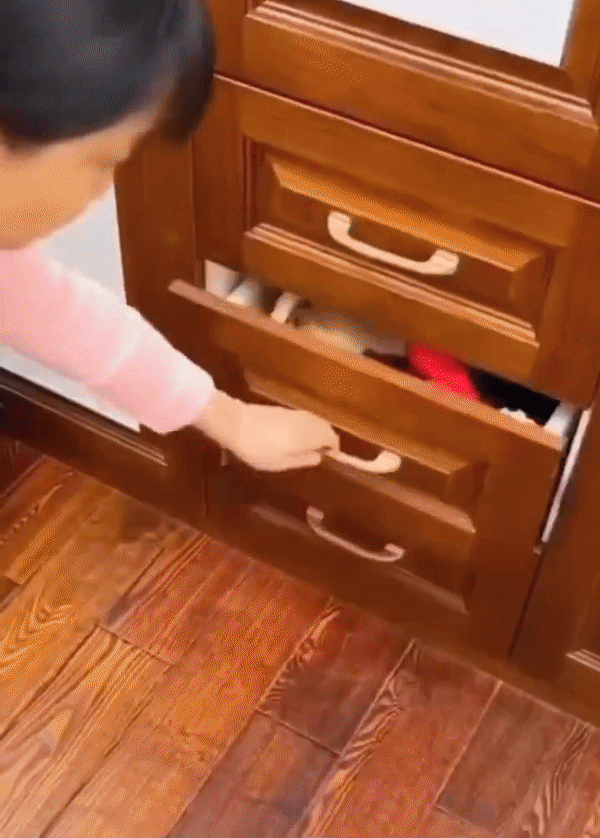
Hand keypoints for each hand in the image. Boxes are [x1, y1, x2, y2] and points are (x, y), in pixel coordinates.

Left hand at [195, 391, 339, 470]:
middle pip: (325, 427)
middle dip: (326, 439)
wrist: (234, 423)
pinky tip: (291, 438)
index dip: (333, 450)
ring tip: (305, 448)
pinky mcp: (282, 409)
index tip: (327, 460)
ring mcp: (294, 412)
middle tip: (318, 454)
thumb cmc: (258, 448)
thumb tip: (320, 456)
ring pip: (314, 421)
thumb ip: (304, 459)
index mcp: (310, 434)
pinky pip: (302, 418)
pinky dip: (304, 427)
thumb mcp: (281, 462)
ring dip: (315, 432)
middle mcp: (306, 420)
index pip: (332, 438)